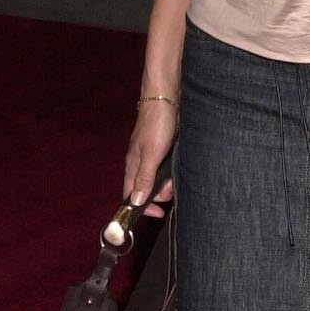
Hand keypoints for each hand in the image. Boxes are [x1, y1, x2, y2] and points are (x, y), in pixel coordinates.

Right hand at [122, 98, 177, 215]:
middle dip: (161, 193)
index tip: (158, 213)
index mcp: (132, 165)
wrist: (166, 98)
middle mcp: (140, 162)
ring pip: (158, 179)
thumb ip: (144, 178)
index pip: (130, 195)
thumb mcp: (151, 154)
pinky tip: (180, 166)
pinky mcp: (163, 149)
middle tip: (172, 185)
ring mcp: (151, 155)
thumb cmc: (157, 124)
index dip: (141, 207)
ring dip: (169, 182)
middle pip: (147, 189)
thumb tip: (135, 202)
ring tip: (177, 173)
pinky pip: (166, 168)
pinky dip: (173, 171)